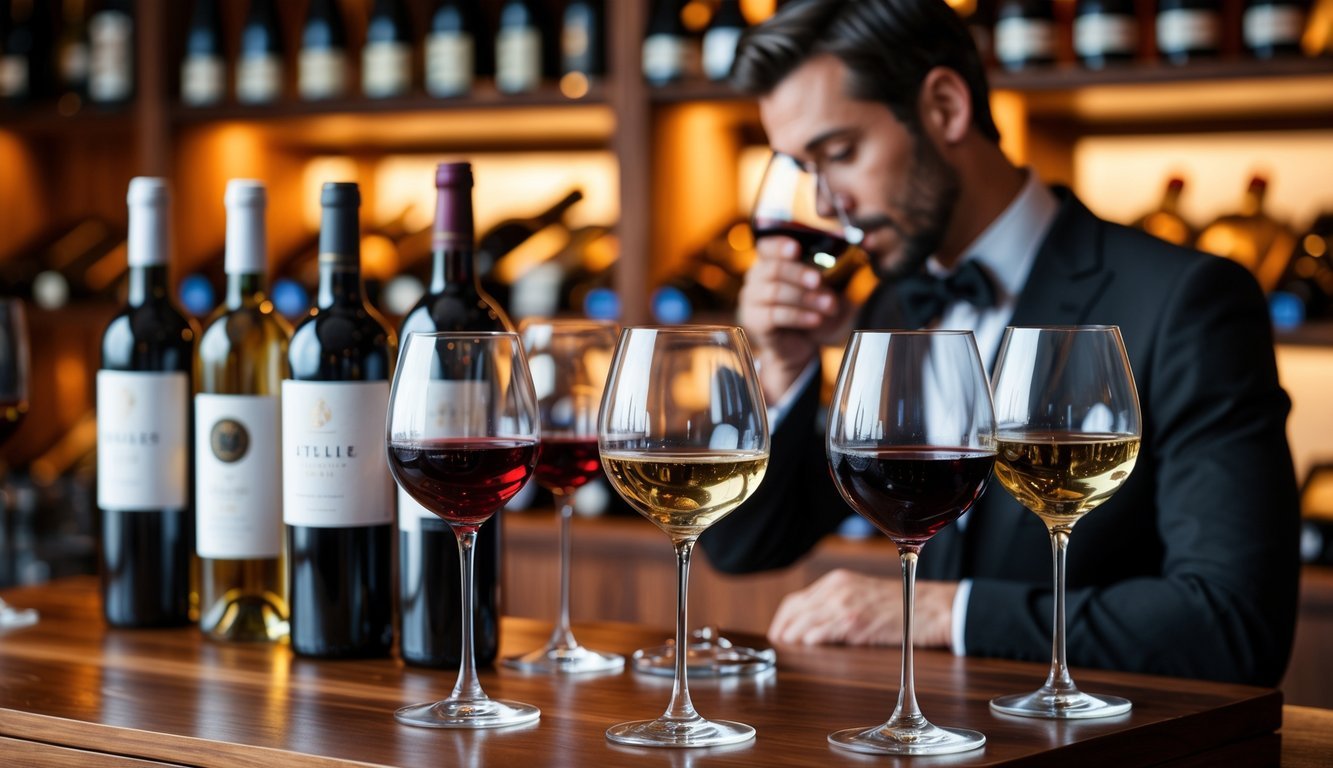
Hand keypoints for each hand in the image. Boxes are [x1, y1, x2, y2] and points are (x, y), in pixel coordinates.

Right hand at [738, 237, 854, 402]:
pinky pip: (774, 315)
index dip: (779, 246)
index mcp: (769, 263)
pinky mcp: (755, 322)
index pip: (767, 247)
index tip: (797, 249)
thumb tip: (829, 273)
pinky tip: (816, 319)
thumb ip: (819, 277)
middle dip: (799, 273)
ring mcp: (751, 301)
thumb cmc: (809, 311)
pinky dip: (798, 316)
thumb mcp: (818, 291)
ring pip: (775, 292)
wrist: (799, 346)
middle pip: (773, 269)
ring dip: (806, 298)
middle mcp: (755, 279)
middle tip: (818, 280)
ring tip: (829, 306)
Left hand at [767, 569, 957, 647]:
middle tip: (778, 645)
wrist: (931, 607)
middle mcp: (837, 588)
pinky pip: (823, 632)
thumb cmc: (899, 605)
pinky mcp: (856, 620)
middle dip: (783, 630)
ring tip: (790, 650)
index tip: (779, 633)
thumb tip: (811, 627)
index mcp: (837, 581)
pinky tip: (810, 648)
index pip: (796, 600)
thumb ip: (837, 605)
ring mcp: (846, 603)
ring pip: (805, 622)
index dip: (783, 619)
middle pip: (795, 610)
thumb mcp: (862, 596)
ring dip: (794, 638)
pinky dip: (812, 641)